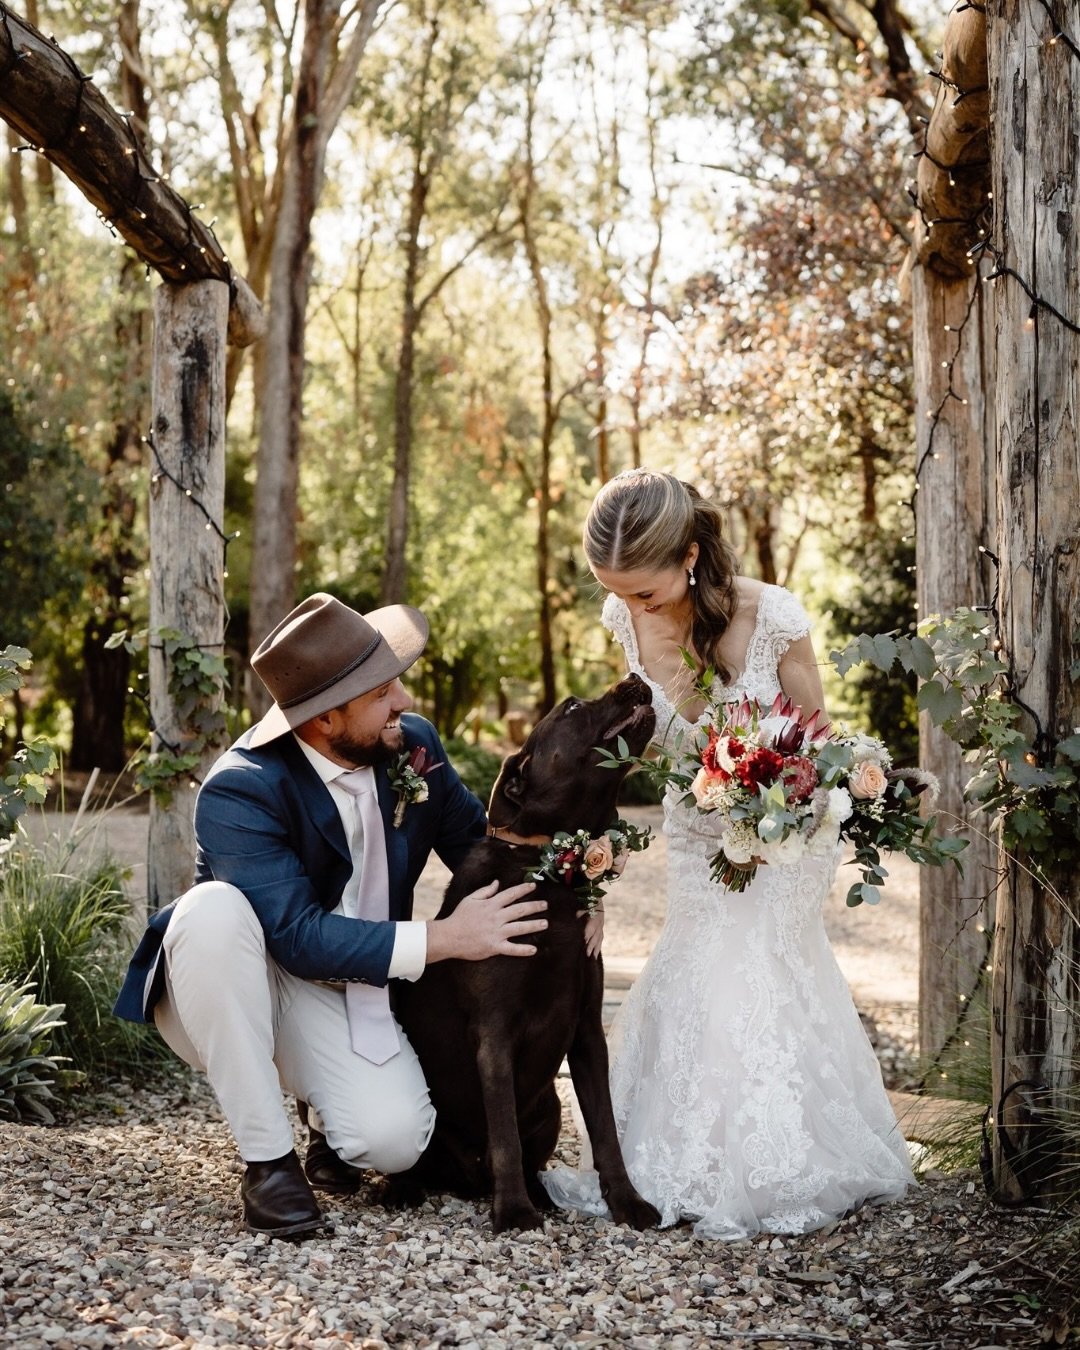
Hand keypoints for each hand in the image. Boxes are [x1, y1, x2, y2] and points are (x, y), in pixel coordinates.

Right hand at [426, 880, 545, 961]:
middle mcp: (496, 918)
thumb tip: (497, 882)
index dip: (523, 889)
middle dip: (534, 906)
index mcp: (490, 905)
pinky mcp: (494, 947)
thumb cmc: (459, 918)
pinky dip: (523, 950)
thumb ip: (485, 891)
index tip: (534, 886)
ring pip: (519, 928)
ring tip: (545, 924)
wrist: (449, 937)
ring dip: (534, 925)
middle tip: (545, 905)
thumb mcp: (470, 899)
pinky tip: (534, 950)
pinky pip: (512, 949)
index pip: (510, 894)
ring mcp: (496, 932)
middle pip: (519, 910)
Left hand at [578, 906, 604, 958]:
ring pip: (599, 938)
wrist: (596, 896)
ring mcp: (601, 926)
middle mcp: (599, 923)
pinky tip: (595, 953)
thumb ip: (580, 911)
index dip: (588, 935)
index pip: (591, 928)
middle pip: (595, 936)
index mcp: (595, 917)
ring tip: (592, 957)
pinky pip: (600, 938)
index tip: (583, 942)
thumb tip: (576, 916)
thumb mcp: (583, 904)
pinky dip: (598, 946)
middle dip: (591, 945)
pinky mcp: (601, 928)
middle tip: (587, 954)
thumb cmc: (587, 901)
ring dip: (596, 948)